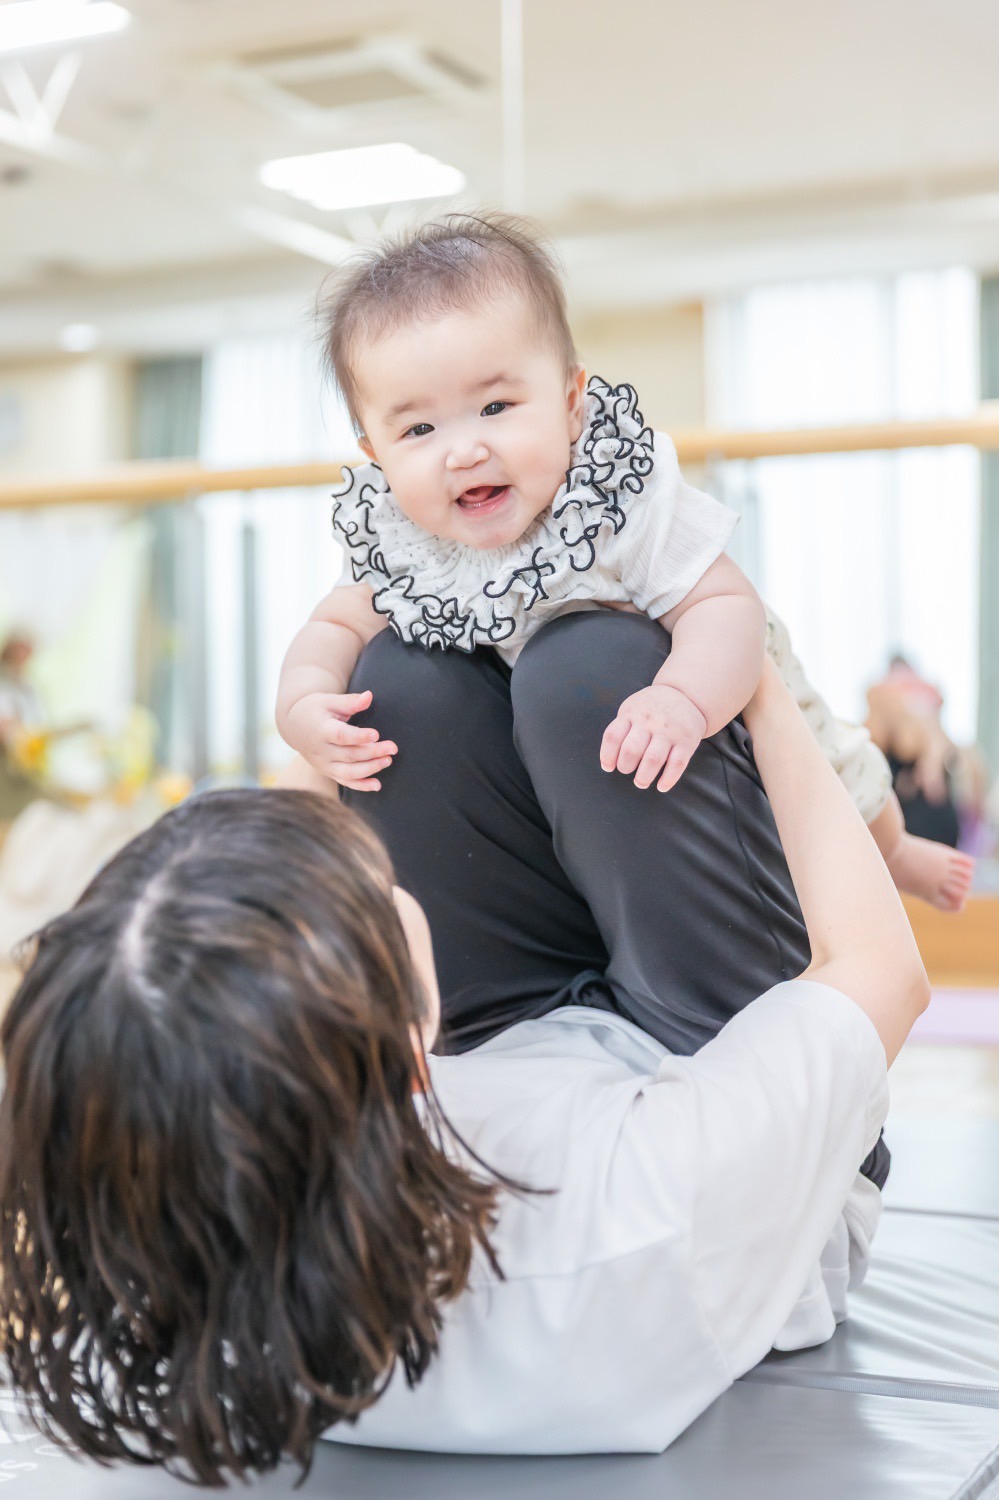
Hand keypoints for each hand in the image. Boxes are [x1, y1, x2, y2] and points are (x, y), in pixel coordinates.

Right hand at [282, 689, 396, 791]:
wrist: (294, 726)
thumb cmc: (315, 710)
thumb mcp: (329, 701)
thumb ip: (350, 701)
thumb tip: (369, 696)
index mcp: (321, 730)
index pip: (341, 736)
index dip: (359, 737)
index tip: (376, 734)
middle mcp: (322, 750)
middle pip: (350, 755)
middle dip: (373, 753)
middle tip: (393, 748)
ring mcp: (324, 764)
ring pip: (349, 772)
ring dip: (371, 769)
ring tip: (388, 761)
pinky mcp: (328, 772)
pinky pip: (345, 782)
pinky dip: (361, 786)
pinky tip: (377, 785)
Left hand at [600, 684, 706, 792]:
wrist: (685, 695)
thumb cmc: (651, 709)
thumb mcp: (632, 709)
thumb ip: (621, 729)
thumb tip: (609, 761)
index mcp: (632, 714)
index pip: (613, 736)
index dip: (607, 755)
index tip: (608, 767)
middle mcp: (650, 722)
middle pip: (631, 750)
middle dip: (625, 767)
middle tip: (627, 770)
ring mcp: (669, 731)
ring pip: (653, 758)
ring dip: (644, 776)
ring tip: (641, 782)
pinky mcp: (686, 741)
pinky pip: (677, 763)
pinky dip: (668, 778)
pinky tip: (662, 786)